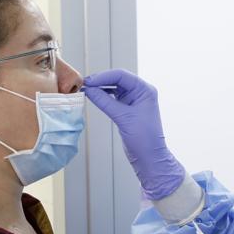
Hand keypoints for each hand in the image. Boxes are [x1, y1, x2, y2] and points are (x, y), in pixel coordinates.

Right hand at [82, 70, 185, 199]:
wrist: (149, 157)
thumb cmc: (144, 138)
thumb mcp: (123, 117)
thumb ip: (105, 101)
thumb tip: (89, 89)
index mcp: (145, 90)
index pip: (121, 76)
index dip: (103, 77)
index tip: (88, 81)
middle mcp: (140, 92)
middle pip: (117, 79)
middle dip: (100, 81)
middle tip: (84, 84)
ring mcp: (134, 100)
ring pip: (114, 87)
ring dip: (100, 88)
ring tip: (86, 89)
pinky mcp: (128, 109)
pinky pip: (113, 97)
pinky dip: (103, 96)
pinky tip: (93, 96)